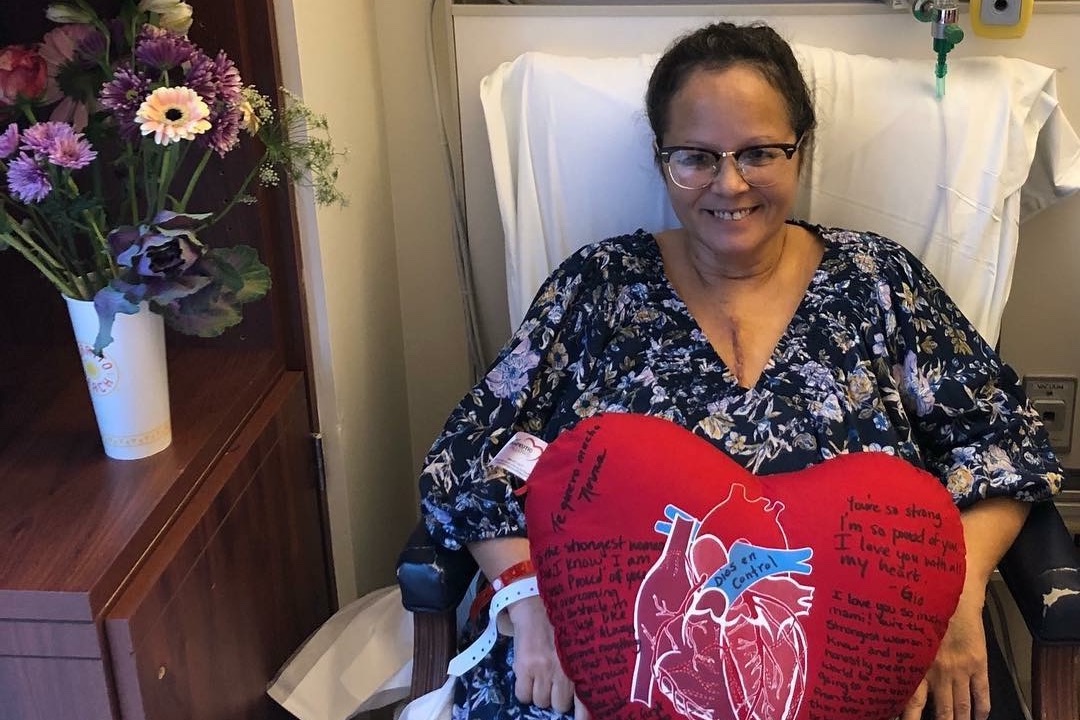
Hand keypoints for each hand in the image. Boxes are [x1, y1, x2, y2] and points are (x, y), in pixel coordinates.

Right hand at [506, 595, 589, 717]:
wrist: (534, 603)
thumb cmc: (559, 623)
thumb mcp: (577, 645)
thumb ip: (582, 667)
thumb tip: (583, 698)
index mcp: (582, 665)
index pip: (586, 703)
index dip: (583, 716)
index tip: (580, 719)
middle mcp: (565, 672)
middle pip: (559, 706)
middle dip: (555, 697)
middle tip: (552, 683)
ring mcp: (545, 670)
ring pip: (541, 702)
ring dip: (539, 693)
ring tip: (539, 676)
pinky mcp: (525, 667)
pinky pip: (523, 696)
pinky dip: (524, 691)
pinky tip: (526, 677)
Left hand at [900, 591, 989, 719]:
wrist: (956, 593)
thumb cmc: (926, 608)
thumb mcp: (907, 631)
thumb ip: (904, 653)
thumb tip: (891, 671)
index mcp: (918, 664)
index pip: (912, 701)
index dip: (909, 716)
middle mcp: (940, 672)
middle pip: (941, 710)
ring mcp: (961, 669)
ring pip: (961, 706)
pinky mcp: (979, 664)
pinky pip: (982, 692)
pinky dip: (982, 708)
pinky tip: (979, 717)